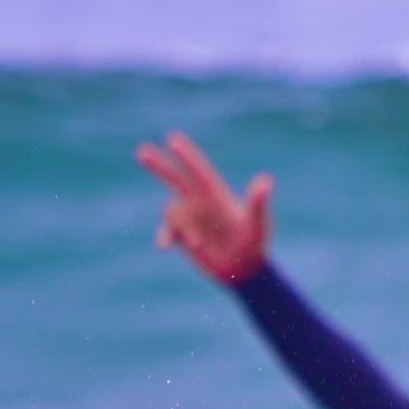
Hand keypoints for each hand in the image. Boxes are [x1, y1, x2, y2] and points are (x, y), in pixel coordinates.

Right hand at [135, 131, 272, 284]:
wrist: (244, 269)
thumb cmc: (255, 242)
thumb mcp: (258, 223)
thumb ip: (257, 202)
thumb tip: (265, 181)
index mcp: (217, 194)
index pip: (199, 171)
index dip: (186, 155)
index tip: (172, 139)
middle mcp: (200, 203)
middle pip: (176, 179)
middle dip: (159, 166)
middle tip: (142, 151)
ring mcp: (190, 219)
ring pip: (172, 212)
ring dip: (182, 226)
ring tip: (199, 243)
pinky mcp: (183, 236)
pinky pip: (167, 231)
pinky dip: (165, 236)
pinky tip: (164, 246)